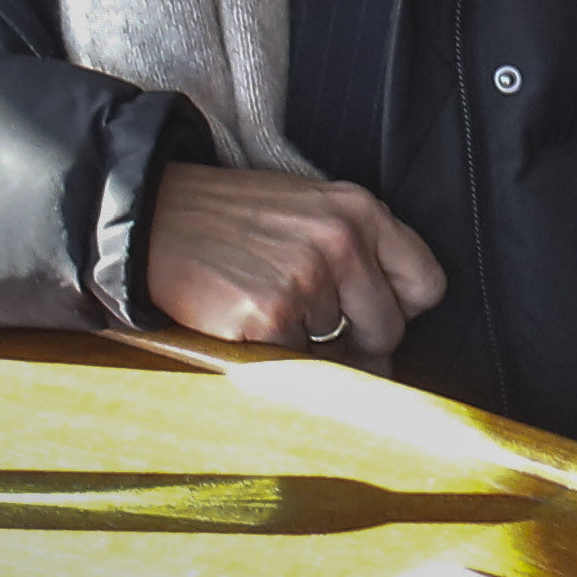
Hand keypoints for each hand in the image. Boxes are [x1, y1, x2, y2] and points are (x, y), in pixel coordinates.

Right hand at [142, 163, 442, 357]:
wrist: (150, 219)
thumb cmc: (231, 221)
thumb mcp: (307, 211)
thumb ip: (358, 254)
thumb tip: (392, 337)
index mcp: (359, 210)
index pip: (427, 284)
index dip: (400, 308)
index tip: (370, 313)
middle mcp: (342, 240)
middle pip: (388, 329)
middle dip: (356, 341)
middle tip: (307, 323)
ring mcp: (307, 279)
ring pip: (340, 354)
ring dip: (306, 349)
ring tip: (263, 308)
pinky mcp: (270, 316)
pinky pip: (298, 367)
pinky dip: (273, 358)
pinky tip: (245, 324)